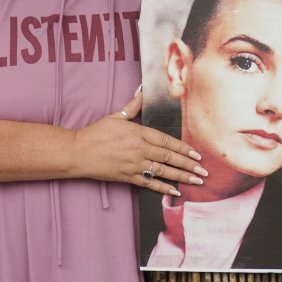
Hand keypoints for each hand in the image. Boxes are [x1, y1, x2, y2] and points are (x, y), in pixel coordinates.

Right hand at [72, 94, 206, 195]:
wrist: (77, 152)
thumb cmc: (96, 132)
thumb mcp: (116, 115)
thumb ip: (133, 105)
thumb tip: (143, 89)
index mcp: (139, 133)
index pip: (167, 141)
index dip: (183, 148)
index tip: (197, 154)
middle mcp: (139, 149)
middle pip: (169, 157)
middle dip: (189, 164)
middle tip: (204, 170)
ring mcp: (134, 164)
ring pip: (162, 171)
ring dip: (182, 177)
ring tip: (197, 181)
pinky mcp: (127, 177)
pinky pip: (149, 183)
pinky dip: (163, 188)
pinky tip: (176, 192)